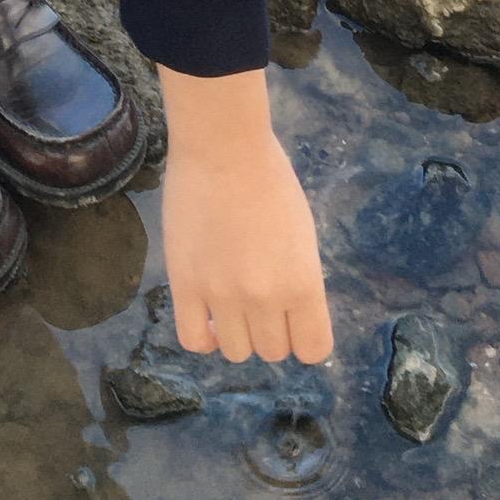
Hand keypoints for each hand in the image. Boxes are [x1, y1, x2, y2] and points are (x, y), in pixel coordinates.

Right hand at [157, 65, 332, 363]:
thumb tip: (289, 316)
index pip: (314, 350)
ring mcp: (222, 295)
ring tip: (231, 302)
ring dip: (237, 333)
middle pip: (273, 352)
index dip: (305, 338)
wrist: (223, 148)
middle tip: (260, 301)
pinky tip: (207, 315)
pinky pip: (194, 340)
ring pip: (235, 352)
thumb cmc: (271, 180)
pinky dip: (204, 337)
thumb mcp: (303, 235)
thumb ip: (299, 281)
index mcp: (303, 284)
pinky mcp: (184, 286)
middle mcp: (265, 298)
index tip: (294, 321)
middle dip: (270, 331)